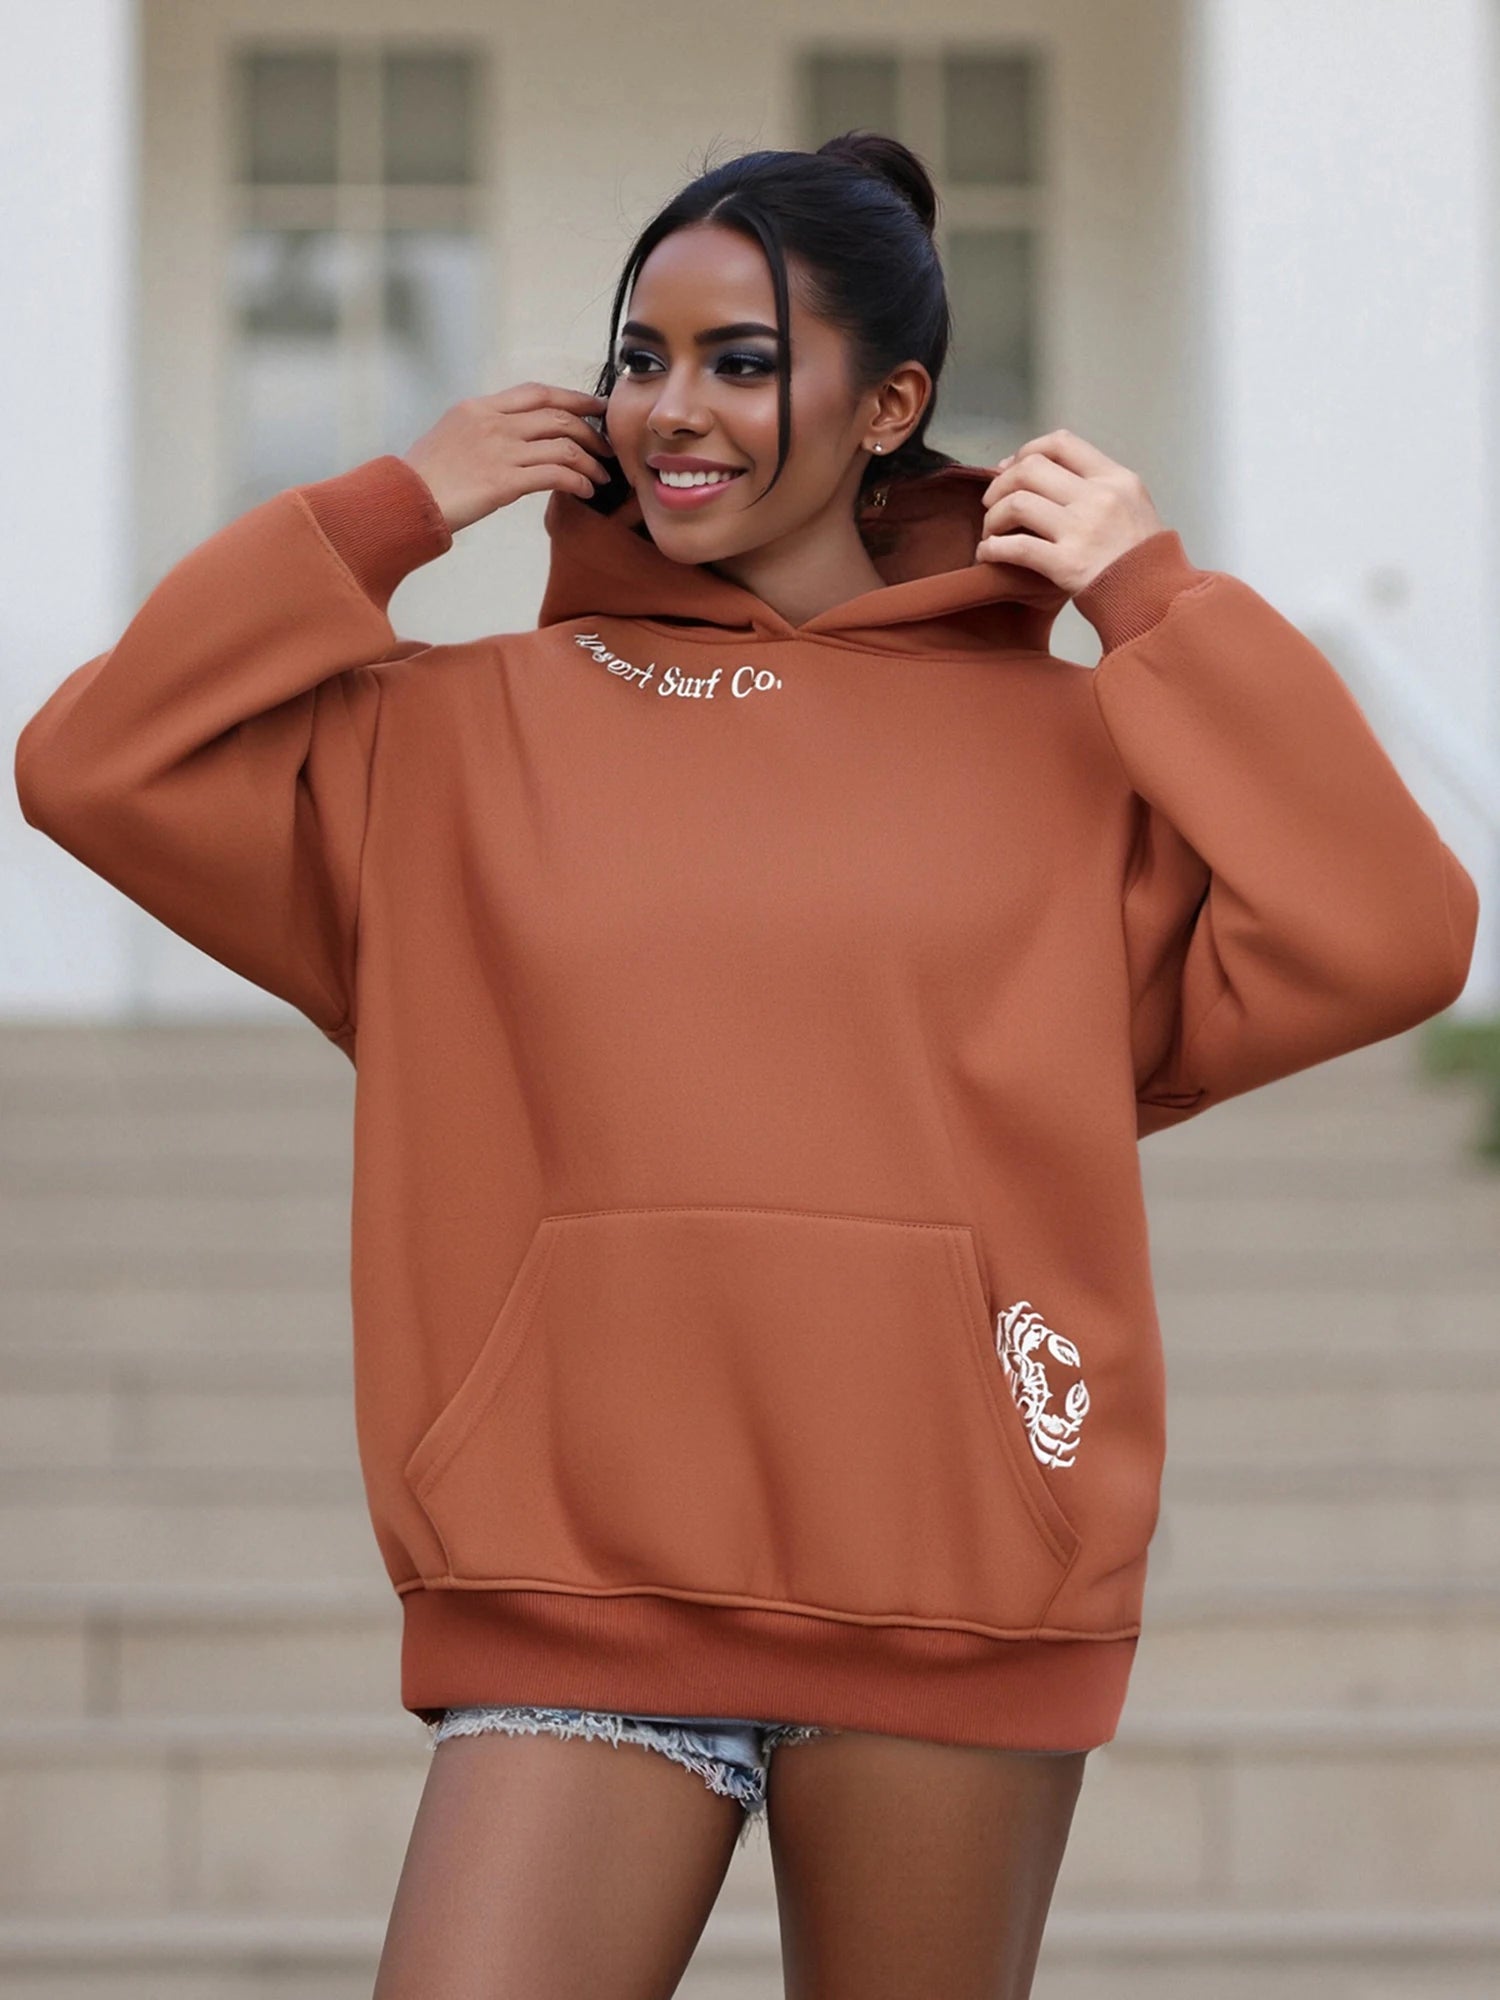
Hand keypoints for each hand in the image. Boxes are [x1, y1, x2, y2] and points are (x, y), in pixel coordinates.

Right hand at [402, 382, 615, 533]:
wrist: (403, 499)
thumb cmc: (422, 478)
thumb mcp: (450, 438)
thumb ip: (482, 431)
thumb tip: (510, 439)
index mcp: (478, 407)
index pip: (536, 392)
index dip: (572, 396)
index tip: (595, 406)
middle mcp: (492, 422)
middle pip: (558, 415)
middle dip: (591, 431)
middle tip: (606, 447)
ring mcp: (500, 450)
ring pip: (564, 445)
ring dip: (590, 462)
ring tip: (601, 477)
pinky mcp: (505, 481)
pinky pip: (557, 474)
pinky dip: (579, 481)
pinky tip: (585, 492)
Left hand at [975, 429, 1165, 595]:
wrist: (1154, 597)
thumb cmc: (1141, 557)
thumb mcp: (1132, 505)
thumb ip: (1095, 486)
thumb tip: (1043, 474)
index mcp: (1115, 478)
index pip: (1060, 443)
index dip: (1026, 451)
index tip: (1009, 469)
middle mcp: (1099, 497)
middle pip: (1031, 468)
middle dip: (1001, 484)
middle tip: (992, 503)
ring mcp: (1082, 530)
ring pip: (1017, 503)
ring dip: (994, 517)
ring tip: (992, 532)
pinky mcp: (1067, 564)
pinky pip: (1015, 547)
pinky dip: (992, 548)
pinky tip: (987, 554)